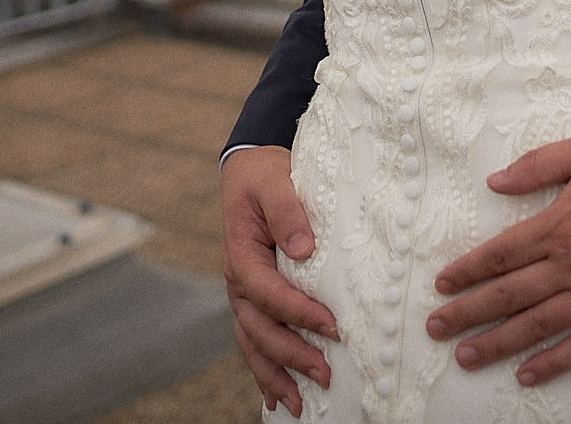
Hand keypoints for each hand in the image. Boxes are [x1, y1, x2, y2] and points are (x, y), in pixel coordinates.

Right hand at [219, 146, 337, 414]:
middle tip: (326, 373)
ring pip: (254, 343)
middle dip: (291, 355)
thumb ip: (287, 210)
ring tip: (299, 404)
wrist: (250, 170)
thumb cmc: (265, 176)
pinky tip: (277, 397)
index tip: (332, 326)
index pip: (269, 293)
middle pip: (260, 329)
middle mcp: (238, 282)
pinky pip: (254, 340)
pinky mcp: (254, 299)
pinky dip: (264, 370)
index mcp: (242, 256)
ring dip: (276, 374)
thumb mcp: (274, 181)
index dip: (298, 313)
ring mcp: (244, 295)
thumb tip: (302, 248)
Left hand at [429, 128, 570, 384]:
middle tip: (435, 328)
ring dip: (497, 343)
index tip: (442, 284)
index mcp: (560, 223)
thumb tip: (495, 182)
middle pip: (508, 295)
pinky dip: (554, 363)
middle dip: (467, 313)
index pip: (501, 253)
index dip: (467, 271)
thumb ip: (539, 165)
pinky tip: (528, 374)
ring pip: (537, 326)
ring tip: (465, 357)